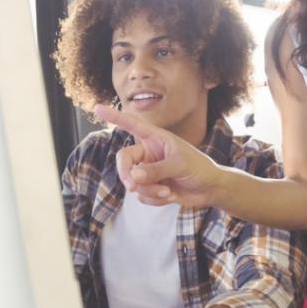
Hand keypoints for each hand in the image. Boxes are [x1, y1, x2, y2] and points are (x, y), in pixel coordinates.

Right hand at [95, 104, 222, 207]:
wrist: (209, 190)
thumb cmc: (199, 169)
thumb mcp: (180, 165)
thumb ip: (156, 170)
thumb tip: (133, 177)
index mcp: (155, 139)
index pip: (132, 125)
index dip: (115, 117)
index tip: (98, 108)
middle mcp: (148, 153)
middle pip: (123, 160)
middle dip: (126, 175)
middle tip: (132, 186)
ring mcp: (148, 171)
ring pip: (132, 182)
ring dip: (148, 191)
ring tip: (167, 192)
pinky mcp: (150, 187)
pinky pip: (141, 195)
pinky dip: (154, 199)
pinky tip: (169, 196)